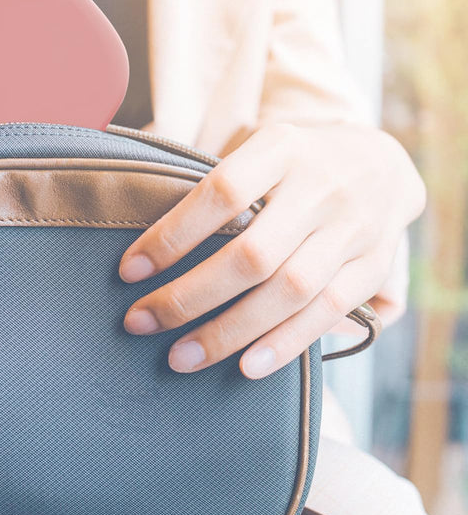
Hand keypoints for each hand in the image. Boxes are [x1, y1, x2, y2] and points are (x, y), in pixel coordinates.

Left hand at [117, 123, 425, 378]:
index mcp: (282, 148)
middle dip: (188, 296)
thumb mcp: (260, 149)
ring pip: (289, 290)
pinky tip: (246, 366)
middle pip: (251, 254)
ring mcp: (353, 229)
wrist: (385, 163)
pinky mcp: (374, 266)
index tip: (129, 270)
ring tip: (180, 356)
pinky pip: (330, 312)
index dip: (173, 234)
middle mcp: (321, 187)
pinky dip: (286, 343)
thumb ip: (219, 186)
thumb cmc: (295, 162)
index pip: (222, 191)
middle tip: (139, 322)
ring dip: (230, 331)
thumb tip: (152, 242)